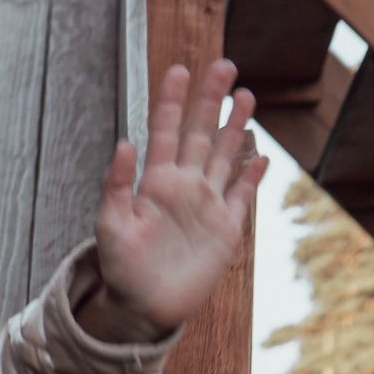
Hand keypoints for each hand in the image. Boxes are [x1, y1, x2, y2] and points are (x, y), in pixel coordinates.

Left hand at [85, 61, 265, 341]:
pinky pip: (243, 196)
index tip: (180, 69)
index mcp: (155, 183)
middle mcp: (183, 186)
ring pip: (225, 157)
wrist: (143, 309)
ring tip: (245, 95)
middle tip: (224, 65)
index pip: (166, 132)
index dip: (173, 101)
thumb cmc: (121, 270)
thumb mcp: (110, 227)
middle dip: (211, 101)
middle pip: (201, 134)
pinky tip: (262, 157)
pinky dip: (253, 177)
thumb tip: (124, 142)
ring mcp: (207, 205)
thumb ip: (115, 187)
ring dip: (235, 128)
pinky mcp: (226, 229)